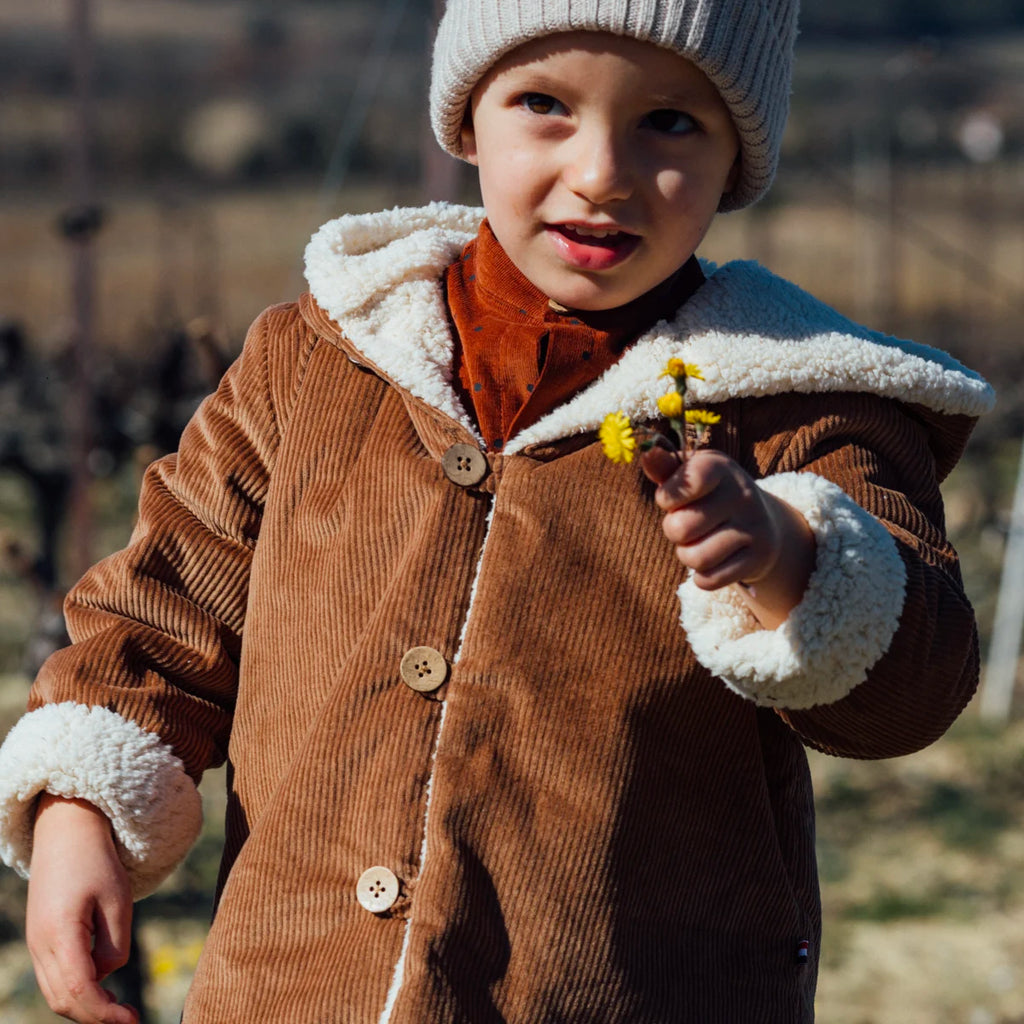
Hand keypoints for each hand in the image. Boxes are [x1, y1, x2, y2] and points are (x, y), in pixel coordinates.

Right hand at [27, 794, 138, 1023]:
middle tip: (129, 1019)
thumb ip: (115, 943)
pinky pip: (54, 977)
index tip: (133, 1021)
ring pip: (56, 993)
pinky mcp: (40, 938)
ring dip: (85, 1006)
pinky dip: (76, 990)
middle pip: (64, 1000)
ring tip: (119, 1010)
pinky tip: (103, 987)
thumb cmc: (97, 861)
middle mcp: (40, 944)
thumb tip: (108, 976)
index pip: (81, 991)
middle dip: (95, 1017)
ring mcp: (36, 943)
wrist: (66, 832)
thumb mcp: (117, 898)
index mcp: (60, 933)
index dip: (105, 1014)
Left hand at [642, 447, 815, 628]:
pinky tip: (714, 561)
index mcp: (721, 468)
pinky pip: (709, 580)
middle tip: (686, 525)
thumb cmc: (710, 496)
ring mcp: (754, 527)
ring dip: (687, 555)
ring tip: (698, 543)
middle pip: (681, 528)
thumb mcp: (692, 476)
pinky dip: (702, 576)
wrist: (762, 523)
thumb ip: (666, 468)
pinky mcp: (759, 559)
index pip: (689, 482)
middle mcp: (742, 494)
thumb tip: (647, 454)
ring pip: (695, 558)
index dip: (667, 497)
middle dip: (673, 532)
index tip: (670, 500)